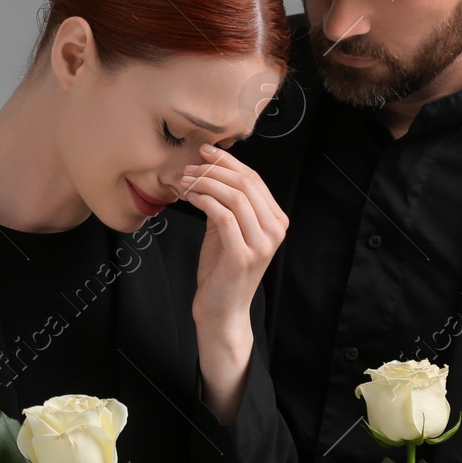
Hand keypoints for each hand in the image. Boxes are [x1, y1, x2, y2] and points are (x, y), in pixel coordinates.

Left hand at [181, 144, 288, 329]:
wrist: (221, 310)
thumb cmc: (221, 270)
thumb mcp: (227, 230)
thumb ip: (226, 204)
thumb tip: (211, 170)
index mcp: (276, 221)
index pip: (255, 180)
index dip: (229, 162)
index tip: (205, 151)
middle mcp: (275, 231)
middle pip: (246, 183)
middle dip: (215, 170)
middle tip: (190, 166)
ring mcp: (262, 244)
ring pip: (236, 197)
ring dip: (206, 183)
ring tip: (185, 181)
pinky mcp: (243, 256)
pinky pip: (223, 216)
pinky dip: (204, 201)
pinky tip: (190, 198)